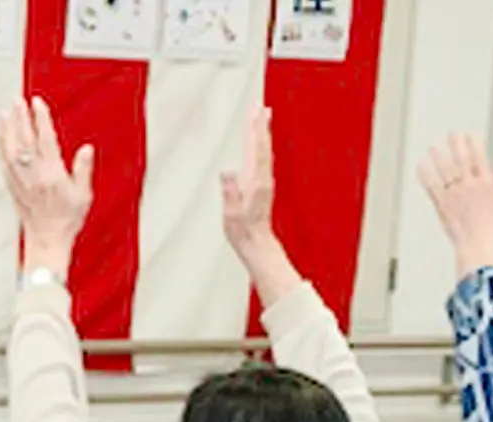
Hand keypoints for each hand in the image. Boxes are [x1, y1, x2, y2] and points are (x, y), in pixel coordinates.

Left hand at [0, 97, 93, 277]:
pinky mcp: (12, 187)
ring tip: (5, 112)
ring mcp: (20, 180)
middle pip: (25, 140)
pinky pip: (4, 162)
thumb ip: (83, 170)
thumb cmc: (67, 220)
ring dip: (7, 128)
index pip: (45, 140)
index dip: (41, 119)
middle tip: (17, 100)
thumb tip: (86, 149)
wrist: (48, 240)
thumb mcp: (83, 196)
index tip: (37, 103)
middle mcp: (34, 175)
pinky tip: (1, 136)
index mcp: (52, 174)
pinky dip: (2, 146)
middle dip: (20, 118)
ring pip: (11, 149)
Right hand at [221, 108, 301, 305]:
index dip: (254, 130)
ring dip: (263, 133)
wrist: (257, 244)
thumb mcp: (231, 213)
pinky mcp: (263, 186)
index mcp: (255, 181)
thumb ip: (229, 191)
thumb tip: (227, 170)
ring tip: (263, 118)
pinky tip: (261, 144)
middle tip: (261, 107)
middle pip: (262, 146)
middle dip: (261, 125)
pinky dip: (263, 146)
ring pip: (265, 151)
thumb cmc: (243, 232)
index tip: (254, 112)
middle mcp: (263, 178)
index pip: (255, 149)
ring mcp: (264, 182)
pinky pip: (264, 159)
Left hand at [417, 134, 492, 278]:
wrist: (479, 245)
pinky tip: (421, 165)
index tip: (470, 134)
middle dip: (456, 145)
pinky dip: (425, 175)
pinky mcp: (442, 205)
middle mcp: (469, 185)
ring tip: (433, 146)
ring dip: (439, 156)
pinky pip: (432, 186)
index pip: (480, 159)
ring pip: (445, 170)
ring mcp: (454, 194)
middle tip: (451, 133)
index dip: (474, 145)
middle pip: (461, 160)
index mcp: (486, 184)